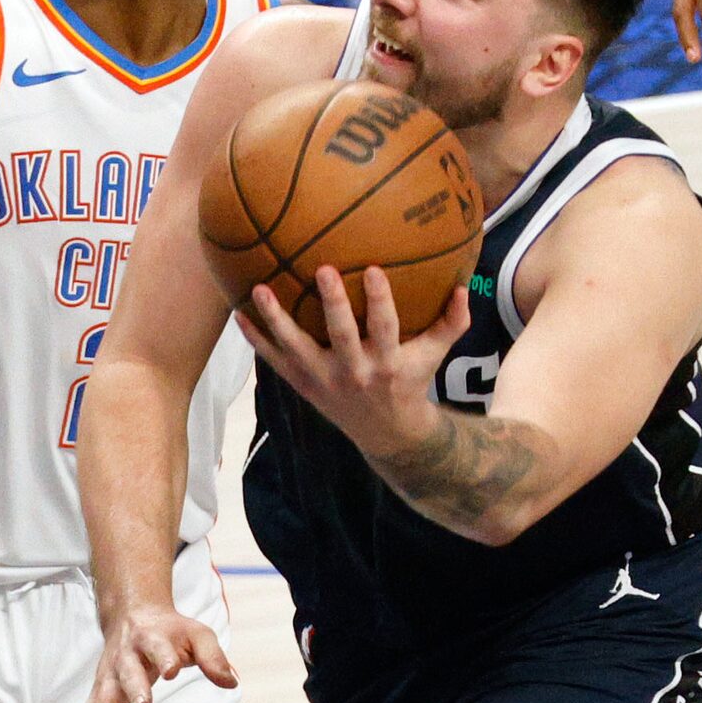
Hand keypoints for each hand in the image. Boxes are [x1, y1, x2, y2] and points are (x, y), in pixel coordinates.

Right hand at [65, 605, 235, 702]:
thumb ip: (213, 658)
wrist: (133, 614)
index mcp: (152, 638)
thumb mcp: (198, 634)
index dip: (166, 657)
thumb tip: (231, 683)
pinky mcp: (100, 691)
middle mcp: (126, 656)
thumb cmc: (171, 630)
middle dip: (135, 689)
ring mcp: (110, 675)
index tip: (173, 670)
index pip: (159, 647)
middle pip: (129, 672)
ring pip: (104, 698)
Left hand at [234, 267, 470, 458]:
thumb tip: (464, 284)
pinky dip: (256, 339)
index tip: (373, 269)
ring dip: (276, 319)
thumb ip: (453, 322)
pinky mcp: (302, 385)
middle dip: (332, 303)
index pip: (386, 327)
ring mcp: (323, 379)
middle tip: (321, 269)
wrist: (385, 432)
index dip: (381, 300)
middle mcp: (354, 371)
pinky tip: (237, 313)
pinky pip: (274, 360)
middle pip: (341, 334)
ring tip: (259, 289)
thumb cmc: (410, 381)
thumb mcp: (435, 355)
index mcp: (386, 362)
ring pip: (296, 347)